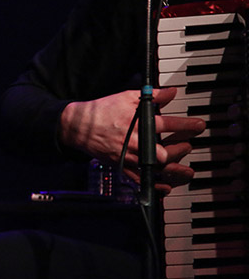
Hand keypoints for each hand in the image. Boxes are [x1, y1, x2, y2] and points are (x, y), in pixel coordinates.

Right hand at [58, 87, 203, 193]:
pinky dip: (155, 185)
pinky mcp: (121, 165)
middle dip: (180, 151)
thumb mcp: (127, 97)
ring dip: (174, 171)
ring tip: (187, 171)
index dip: (187, 126)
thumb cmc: (102, 110)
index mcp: (138, 124)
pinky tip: (167, 186)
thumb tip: (171, 92)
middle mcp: (135, 142)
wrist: (78, 126)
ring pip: (155, 169)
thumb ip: (152, 96)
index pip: (169, 125)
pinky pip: (140, 179)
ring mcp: (128, 156)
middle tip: (187, 146)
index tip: (199, 126)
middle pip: (164, 153)